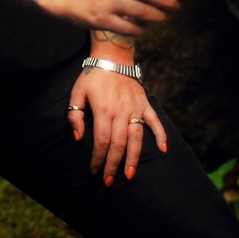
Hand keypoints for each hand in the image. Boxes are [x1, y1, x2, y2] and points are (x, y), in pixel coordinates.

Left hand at [66, 68, 167, 183]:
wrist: (112, 56)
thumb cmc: (92, 76)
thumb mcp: (77, 92)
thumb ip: (75, 115)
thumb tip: (79, 139)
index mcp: (103, 110)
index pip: (102, 141)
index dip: (98, 159)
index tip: (94, 171)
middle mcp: (121, 112)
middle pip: (118, 144)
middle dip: (113, 165)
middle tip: (109, 181)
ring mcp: (135, 108)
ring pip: (136, 138)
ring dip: (134, 158)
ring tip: (130, 175)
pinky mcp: (144, 104)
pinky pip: (155, 121)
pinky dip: (160, 135)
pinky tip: (163, 150)